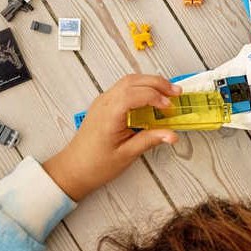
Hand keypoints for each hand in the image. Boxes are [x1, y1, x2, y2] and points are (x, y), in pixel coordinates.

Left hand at [43, 75, 180, 200]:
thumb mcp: (126, 155)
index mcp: (109, 114)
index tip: (170, 107)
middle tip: (176, 92)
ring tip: (167, 93)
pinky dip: (140, 88)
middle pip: (133, 81)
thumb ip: (150, 140)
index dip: (156, 97)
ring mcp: (102, 101)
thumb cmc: (96, 165)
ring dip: (149, 83)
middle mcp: (104, 102)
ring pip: (128, 81)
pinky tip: (151, 98)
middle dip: (157, 83)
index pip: (135, 94)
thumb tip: (172, 135)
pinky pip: (123, 88)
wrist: (74, 169)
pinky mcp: (104, 104)